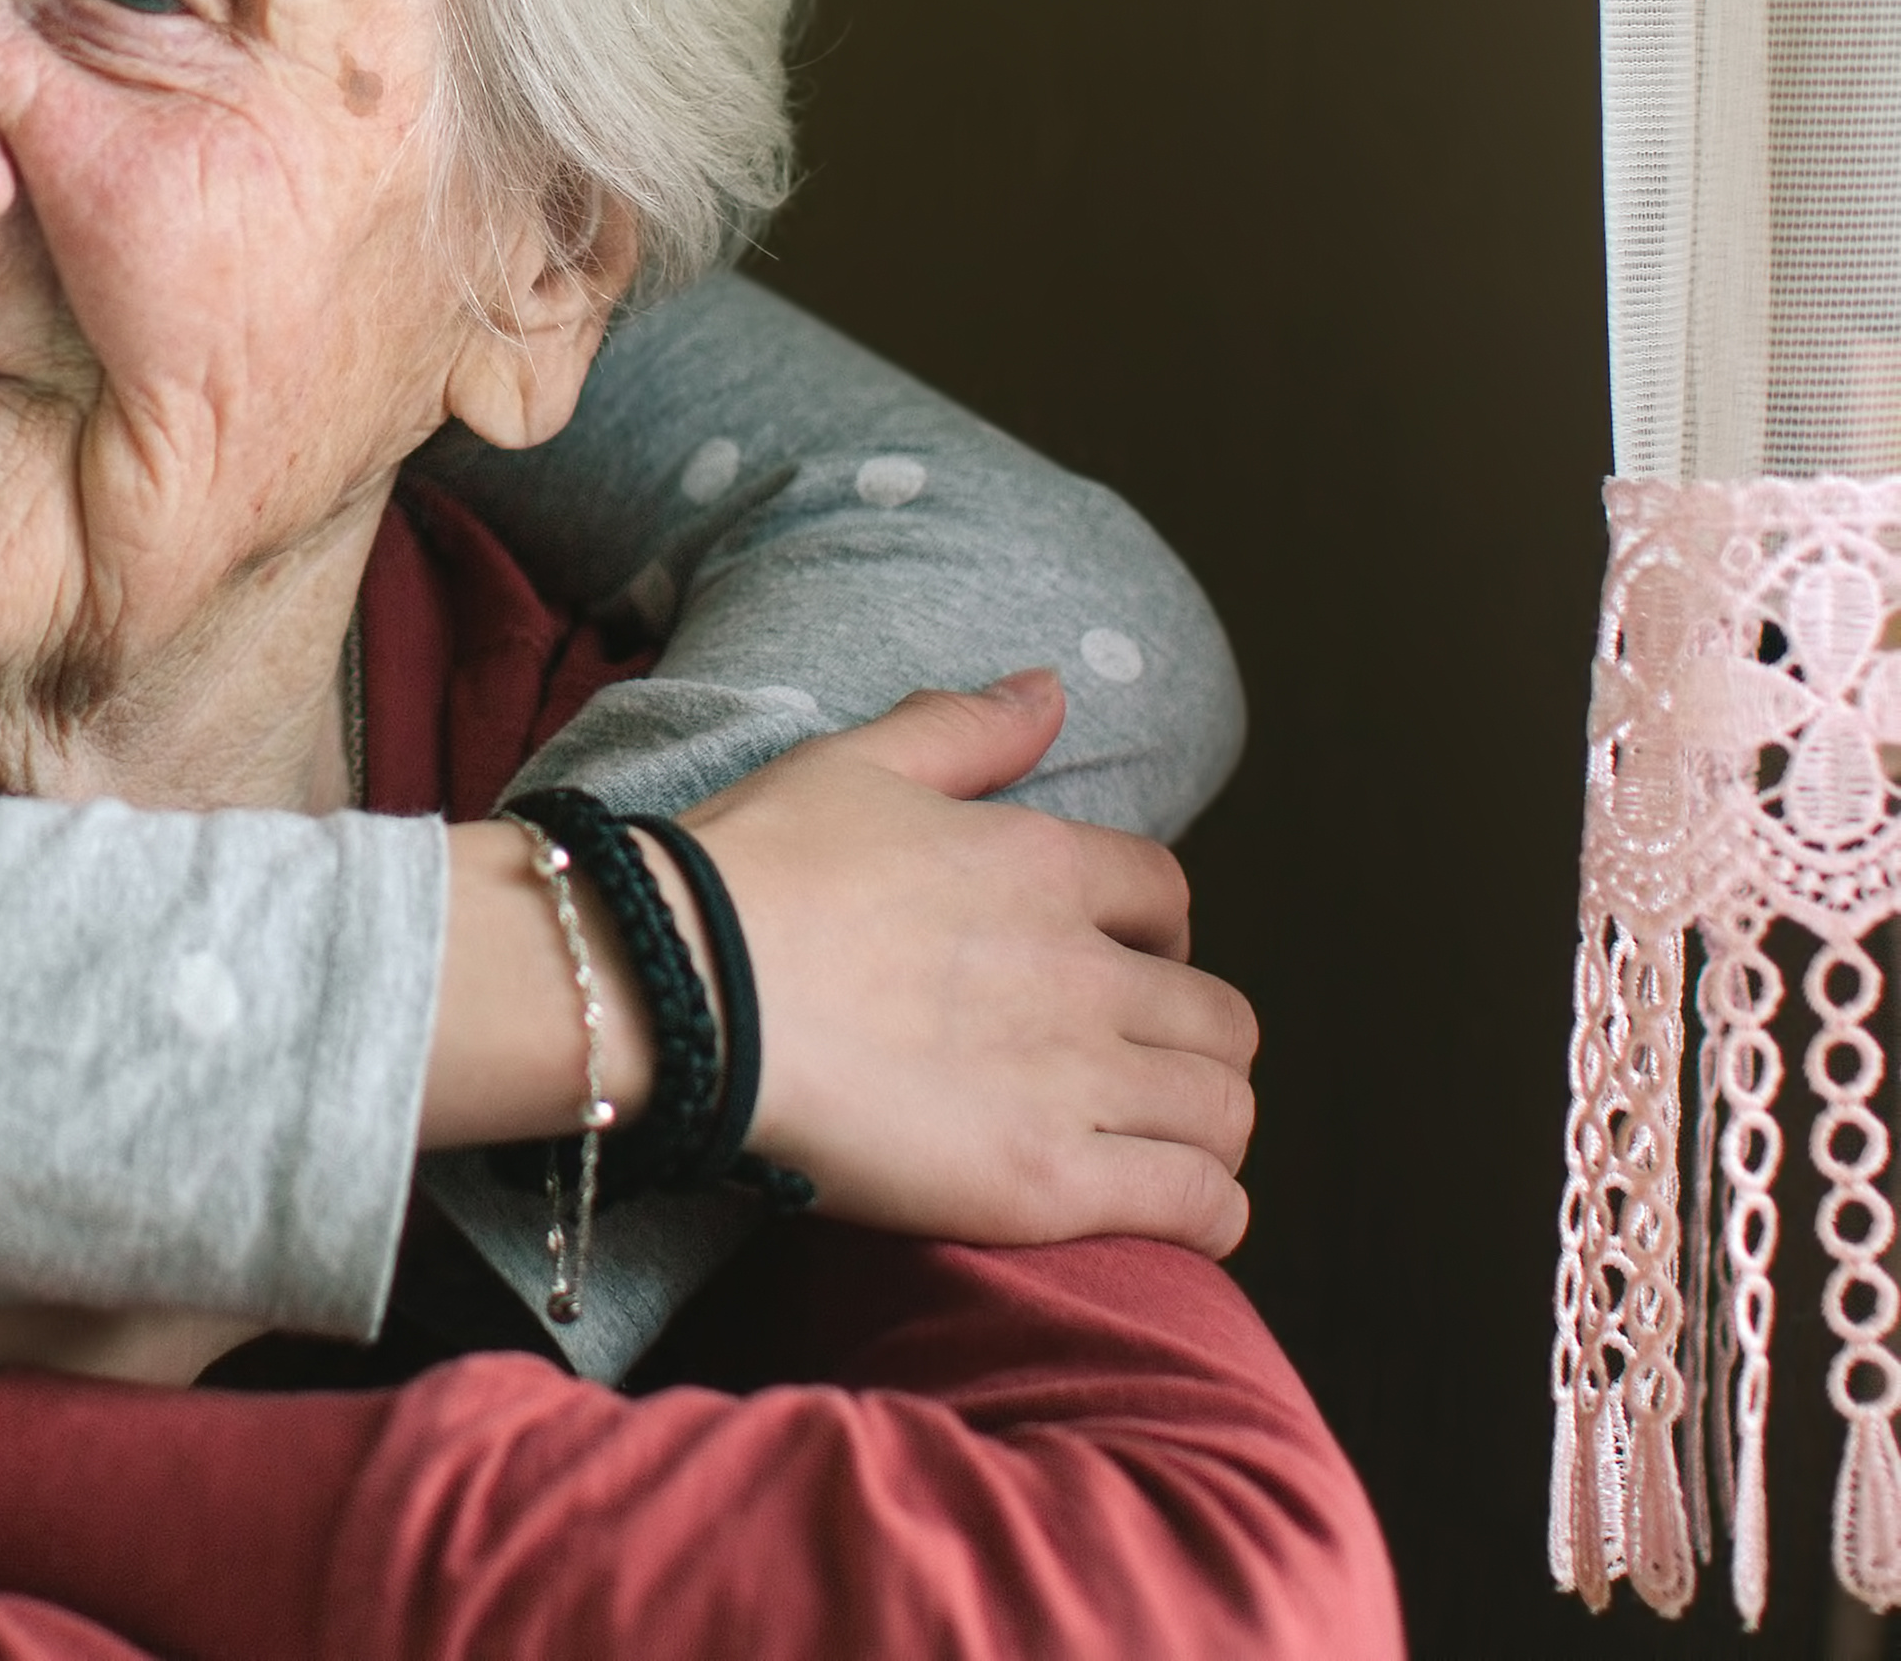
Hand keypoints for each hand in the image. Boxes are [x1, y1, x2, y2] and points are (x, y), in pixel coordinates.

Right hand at [690, 671, 1260, 1254]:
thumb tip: (1052, 689)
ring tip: (1162, 1144)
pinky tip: (1180, 1217)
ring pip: (1224, 1109)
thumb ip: (963, 728)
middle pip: (1219, 1016)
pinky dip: (1209, 1212)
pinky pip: (1198, 1203)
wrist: (681, 988)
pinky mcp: (1049, 1180)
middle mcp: (1083, 969)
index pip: (1168, 897)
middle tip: (1140, 1068)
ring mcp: (1073, 1079)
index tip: (1122, 963)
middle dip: (1193, 1042)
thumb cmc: (748, 872)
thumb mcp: (850, 764)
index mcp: (1042, 864)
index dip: (1158, 934)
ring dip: (1208, 1126)